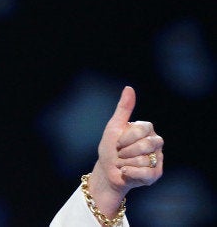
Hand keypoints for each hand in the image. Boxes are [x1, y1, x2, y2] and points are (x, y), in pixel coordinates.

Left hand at [89, 86, 163, 216]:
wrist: (106, 172)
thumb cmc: (110, 149)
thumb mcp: (114, 127)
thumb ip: (123, 108)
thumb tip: (129, 88)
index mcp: (147, 130)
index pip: (143, 129)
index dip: (126, 137)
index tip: (118, 142)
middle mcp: (156, 143)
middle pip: (146, 144)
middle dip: (126, 151)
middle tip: (120, 154)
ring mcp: (158, 159)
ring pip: (144, 160)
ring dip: (126, 163)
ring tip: (123, 163)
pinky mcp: (156, 174)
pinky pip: (146, 173)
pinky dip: (131, 173)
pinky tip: (126, 172)